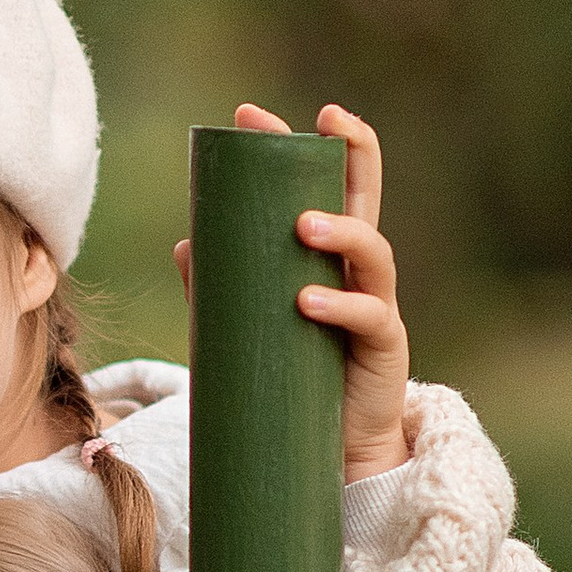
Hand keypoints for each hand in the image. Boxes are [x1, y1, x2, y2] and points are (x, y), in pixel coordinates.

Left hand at [175, 103, 411, 481]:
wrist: (334, 455)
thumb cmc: (293, 381)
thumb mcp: (249, 329)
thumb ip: (221, 289)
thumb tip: (184, 245)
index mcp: (328, 255)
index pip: (324, 184)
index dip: (301, 145)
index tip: (254, 116)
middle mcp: (359, 270)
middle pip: (365, 194)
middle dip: (349, 150)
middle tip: (321, 122)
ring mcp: (378, 305)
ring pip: (375, 250)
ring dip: (343, 228)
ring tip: (304, 223)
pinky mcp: (386, 349)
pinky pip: (371, 317)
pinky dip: (340, 304)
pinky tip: (307, 300)